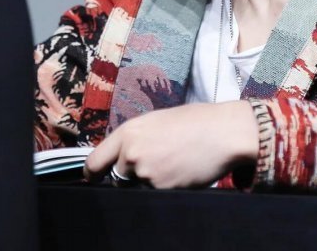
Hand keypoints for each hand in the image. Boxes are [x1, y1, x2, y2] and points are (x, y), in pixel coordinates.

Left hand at [84, 101, 258, 188]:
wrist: (224, 132)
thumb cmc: (195, 121)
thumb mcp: (157, 121)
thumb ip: (136, 139)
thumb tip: (122, 156)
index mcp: (128, 132)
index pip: (93, 163)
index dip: (94, 174)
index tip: (97, 177)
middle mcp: (131, 153)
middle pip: (117, 177)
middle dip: (130, 175)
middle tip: (154, 163)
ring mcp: (146, 173)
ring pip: (139, 186)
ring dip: (150, 181)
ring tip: (173, 163)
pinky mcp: (162, 190)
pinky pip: (156, 194)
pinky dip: (166, 187)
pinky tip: (181, 171)